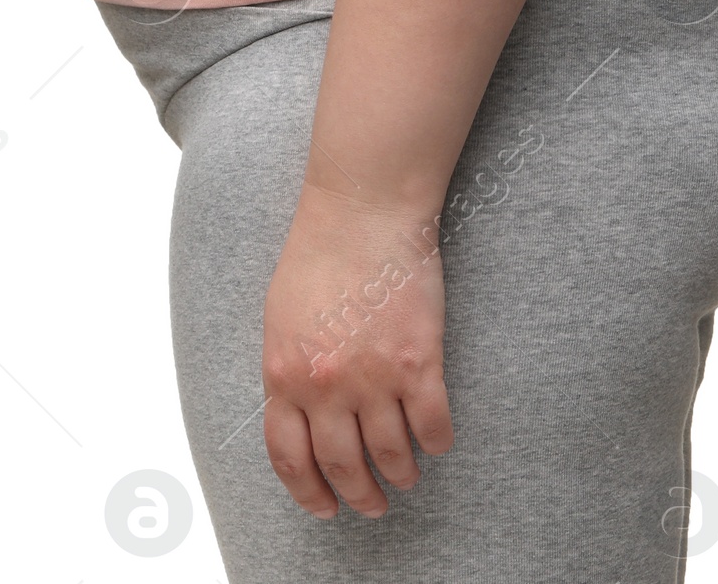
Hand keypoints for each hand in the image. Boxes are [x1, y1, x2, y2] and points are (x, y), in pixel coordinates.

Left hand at [261, 181, 455, 517]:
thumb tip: (298, 413)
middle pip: (342, 466)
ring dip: (400, 474)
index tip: (324, 507)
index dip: (308, 492)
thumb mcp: (280, 317)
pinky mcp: (418, 362)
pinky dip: (436, 443)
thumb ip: (288, 368)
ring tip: (406, 477)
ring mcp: (373, 377)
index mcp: (284, 374)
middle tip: (371, 504)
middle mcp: (325, 386)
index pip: (290, 457)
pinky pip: (432, 426)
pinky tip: (436, 443)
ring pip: (390, 454)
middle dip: (359, 495)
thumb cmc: (319, 251)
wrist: (363, 209)